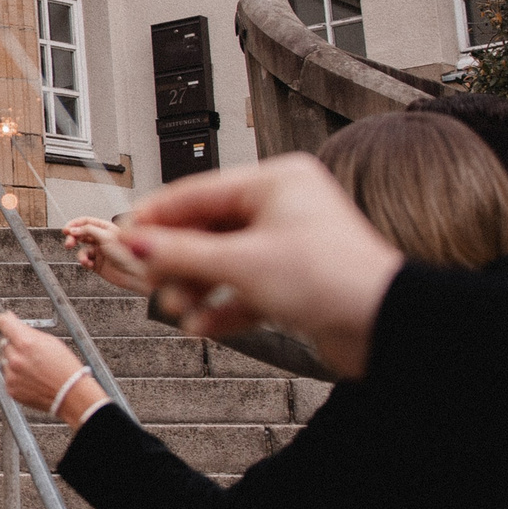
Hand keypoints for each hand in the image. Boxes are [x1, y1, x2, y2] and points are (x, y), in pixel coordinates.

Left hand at [0, 312, 102, 424]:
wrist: (70, 394)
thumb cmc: (65, 369)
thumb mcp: (51, 341)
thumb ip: (29, 332)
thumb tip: (14, 323)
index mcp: (25, 343)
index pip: (3, 322)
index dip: (6, 320)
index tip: (6, 321)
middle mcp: (15, 359)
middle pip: (4, 343)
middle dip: (14, 344)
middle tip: (30, 352)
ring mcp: (11, 375)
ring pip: (5, 360)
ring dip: (15, 361)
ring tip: (34, 368)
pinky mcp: (10, 388)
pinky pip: (7, 376)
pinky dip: (16, 375)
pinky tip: (31, 377)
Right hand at [61, 216, 150, 294]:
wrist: (138, 274)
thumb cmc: (129, 254)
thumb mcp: (106, 237)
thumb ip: (87, 231)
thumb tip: (73, 229)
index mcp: (106, 228)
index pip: (86, 222)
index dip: (75, 224)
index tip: (66, 229)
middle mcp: (103, 239)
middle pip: (81, 234)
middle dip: (73, 238)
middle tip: (68, 243)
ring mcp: (100, 252)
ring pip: (82, 249)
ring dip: (80, 254)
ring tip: (84, 259)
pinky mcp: (98, 264)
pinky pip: (85, 261)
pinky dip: (85, 262)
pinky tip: (89, 264)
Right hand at [121, 155, 402, 378]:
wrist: (385, 326)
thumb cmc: (334, 279)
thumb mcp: (239, 262)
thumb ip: (179, 253)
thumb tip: (134, 243)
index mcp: (276, 181)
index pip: (197, 191)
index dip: (155, 217)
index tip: (122, 235)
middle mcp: (283, 207)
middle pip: (208, 229)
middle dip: (178, 262)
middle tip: (148, 279)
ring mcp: (289, 244)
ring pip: (224, 261)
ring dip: (198, 288)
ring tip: (180, 308)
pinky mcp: (295, 281)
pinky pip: (244, 287)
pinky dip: (223, 305)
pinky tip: (204, 323)